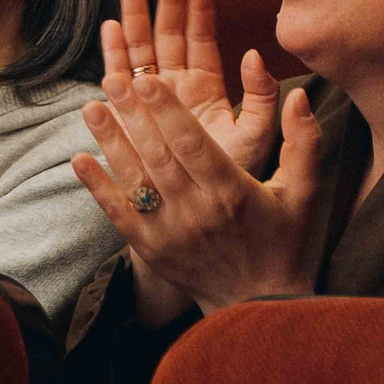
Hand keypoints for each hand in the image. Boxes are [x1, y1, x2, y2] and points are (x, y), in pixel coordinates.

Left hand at [72, 65, 323, 314]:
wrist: (259, 304)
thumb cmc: (283, 241)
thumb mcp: (304, 193)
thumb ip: (304, 142)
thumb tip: (299, 95)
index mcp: (233, 192)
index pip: (193, 143)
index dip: (167, 111)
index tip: (147, 79)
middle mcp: (197, 211)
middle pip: (158, 154)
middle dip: (133, 114)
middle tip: (112, 78)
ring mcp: (169, 232)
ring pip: (134, 179)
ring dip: (110, 142)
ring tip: (90, 107)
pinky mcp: (150, 248)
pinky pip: (118, 214)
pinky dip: (97, 187)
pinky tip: (78, 159)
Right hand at [109, 0, 279, 171]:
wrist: (201, 218)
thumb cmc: (232, 183)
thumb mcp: (256, 137)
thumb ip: (263, 100)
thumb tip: (254, 56)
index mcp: (207, 89)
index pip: (202, 39)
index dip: (200, 8)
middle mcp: (176, 90)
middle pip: (168, 37)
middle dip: (165, 3)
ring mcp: (149, 102)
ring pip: (140, 51)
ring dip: (134, 18)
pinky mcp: (129, 117)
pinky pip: (118, 81)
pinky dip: (113, 55)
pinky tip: (109, 28)